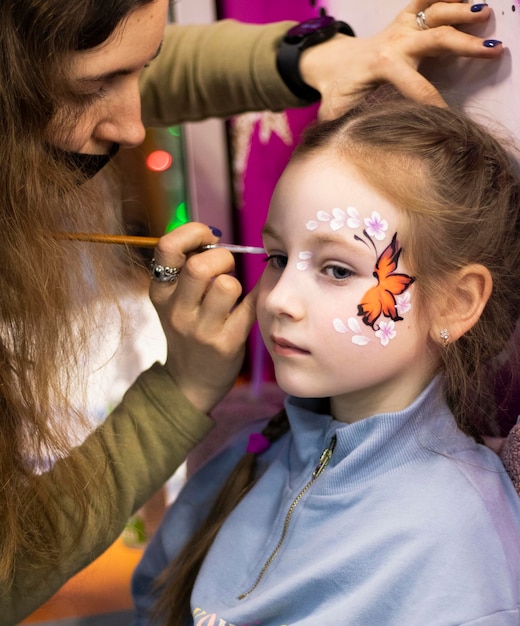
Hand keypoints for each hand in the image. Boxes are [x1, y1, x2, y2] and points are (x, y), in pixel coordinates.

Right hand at [149, 223, 256, 413]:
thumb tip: (213, 236)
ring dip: (236, 281)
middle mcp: (176, 311)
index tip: (209, 237)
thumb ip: (187, 269)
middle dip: (222, 258)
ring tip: (233, 292)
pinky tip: (254, 298)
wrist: (190, 382)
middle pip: (199, 267)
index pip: (167, 247)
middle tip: (226, 268)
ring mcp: (201, 330)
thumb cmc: (189, 332)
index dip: (192, 232)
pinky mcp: (226, 343)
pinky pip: (250, 306)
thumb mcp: (175, 301)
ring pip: (227, 286)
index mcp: (160, 292)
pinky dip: (257, 295)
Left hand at [300, 0, 502, 118]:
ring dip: (461, 11)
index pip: (416, 87)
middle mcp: (396, 42)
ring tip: (485, 14)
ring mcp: (401, 27)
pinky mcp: (404, 18)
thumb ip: (345, 127)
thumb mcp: (337, 112)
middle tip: (492, 50)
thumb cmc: (339, 91)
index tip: (451, 116)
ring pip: (435, 12)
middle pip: (436, 39)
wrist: (333, 62)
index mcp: (382, 66)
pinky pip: (426, 0)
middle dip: (465, 45)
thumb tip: (349, 146)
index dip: (434, 103)